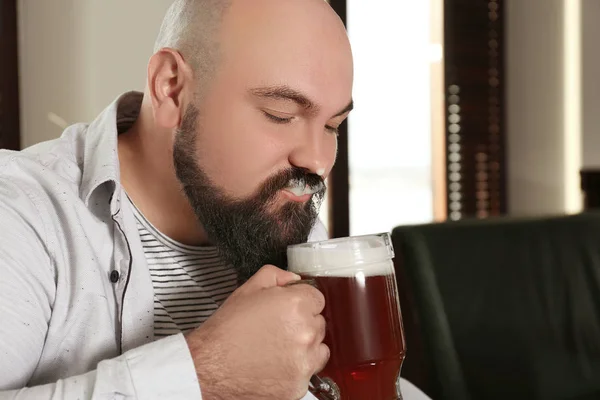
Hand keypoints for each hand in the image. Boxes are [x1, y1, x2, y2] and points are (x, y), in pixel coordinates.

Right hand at [185, 265, 328, 399]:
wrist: (209, 367)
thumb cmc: (226, 330)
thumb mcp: (247, 290)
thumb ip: (276, 276)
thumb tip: (294, 280)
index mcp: (296, 305)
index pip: (317, 299)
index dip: (301, 302)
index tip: (288, 310)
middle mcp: (306, 333)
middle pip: (319, 324)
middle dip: (302, 324)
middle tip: (277, 329)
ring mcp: (304, 362)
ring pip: (318, 349)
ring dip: (304, 347)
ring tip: (277, 348)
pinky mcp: (299, 385)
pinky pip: (309, 373)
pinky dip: (296, 369)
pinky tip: (274, 365)